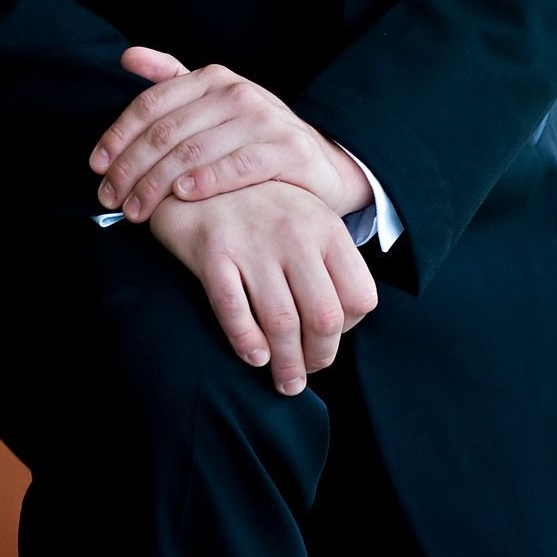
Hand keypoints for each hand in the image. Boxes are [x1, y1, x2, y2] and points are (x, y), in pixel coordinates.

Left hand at [90, 46, 374, 223]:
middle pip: (166, 132)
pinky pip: (238, 165)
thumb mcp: (214, 103)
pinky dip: (206, 180)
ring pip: (194, 152)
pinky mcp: (288, 149)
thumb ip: (171, 78)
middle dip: (130, 169)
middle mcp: (238, 92)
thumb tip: (126, 56)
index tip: (97, 166)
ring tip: (137, 210)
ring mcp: (265, 120)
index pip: (152, 104)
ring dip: (157, 184)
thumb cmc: (253, 137)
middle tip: (110, 198)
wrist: (319, 163)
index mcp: (213, 78)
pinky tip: (183, 194)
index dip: (118, 135)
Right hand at [148, 183, 377, 394]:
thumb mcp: (304, 221)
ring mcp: (253, 241)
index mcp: (326, 227)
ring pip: (282, 323)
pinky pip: (235, 312)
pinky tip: (254, 356)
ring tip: (284, 382)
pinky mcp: (213, 251)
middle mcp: (295, 232)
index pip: (360, 297)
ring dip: (286, 364)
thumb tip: (340, 327)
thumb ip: (326, 262)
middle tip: (304, 374)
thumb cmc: (259, 210)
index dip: (349, 331)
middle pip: (324, 317)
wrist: (196, 174)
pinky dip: (247, 343)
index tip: (327, 340)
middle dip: (318, 358)